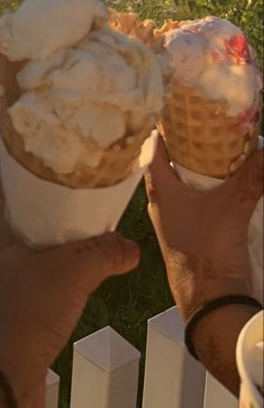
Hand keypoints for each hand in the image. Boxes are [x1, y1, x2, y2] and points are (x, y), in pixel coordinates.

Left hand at [0, 182, 139, 407]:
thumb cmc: (24, 310)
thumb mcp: (71, 272)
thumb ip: (103, 252)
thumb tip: (131, 248)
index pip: (8, 185)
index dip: (34, 175)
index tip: (62, 171)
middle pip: (18, 219)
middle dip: (49, 214)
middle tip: (80, 204)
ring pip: (23, 253)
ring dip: (50, 250)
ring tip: (82, 241)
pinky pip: (26, 283)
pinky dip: (47, 279)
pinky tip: (71, 281)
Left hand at [144, 136, 262, 318]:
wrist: (210, 303)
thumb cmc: (206, 255)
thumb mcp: (232, 208)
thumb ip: (252, 177)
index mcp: (159, 188)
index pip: (155, 144)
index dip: (166, 122)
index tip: (181, 104)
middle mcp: (162, 200)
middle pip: (171, 160)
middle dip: (189, 141)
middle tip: (208, 119)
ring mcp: (175, 216)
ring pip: (184, 180)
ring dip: (200, 164)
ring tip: (220, 144)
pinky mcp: (190, 231)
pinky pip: (196, 199)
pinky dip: (209, 186)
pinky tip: (225, 179)